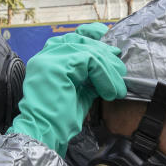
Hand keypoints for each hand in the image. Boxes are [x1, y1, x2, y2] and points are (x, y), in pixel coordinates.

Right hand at [7, 23, 125, 156]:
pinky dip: (104, 75)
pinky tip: (108, 91)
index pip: (72, 37)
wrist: (45, 132)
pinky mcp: (58, 65)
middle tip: (121, 71)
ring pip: (89, 50)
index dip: (91, 33)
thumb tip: (110, 65)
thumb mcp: (80, 90)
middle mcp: (46, 54)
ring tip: (117, 87)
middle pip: (82, 41)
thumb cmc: (59, 117)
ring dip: (108, 69)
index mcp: (49, 58)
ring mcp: (50, 58)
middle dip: (105, 54)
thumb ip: (90, 75)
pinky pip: (90, 60)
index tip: (107, 37)